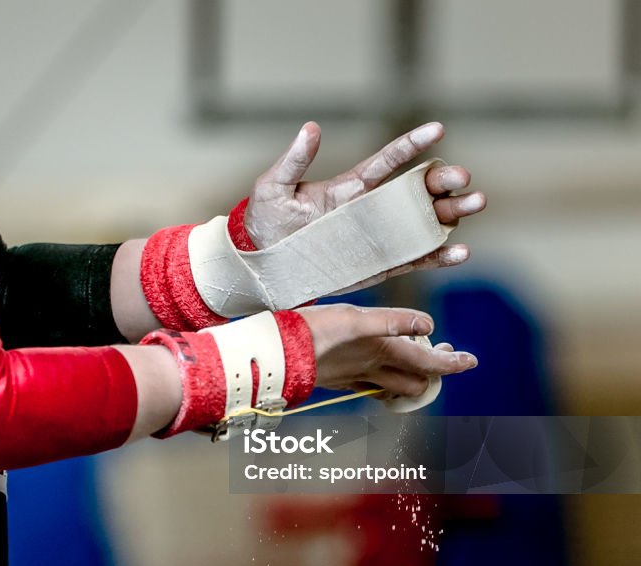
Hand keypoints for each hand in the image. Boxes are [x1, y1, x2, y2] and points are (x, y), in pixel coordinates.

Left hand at [243, 122, 486, 283]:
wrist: (262, 264)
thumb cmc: (266, 222)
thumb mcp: (274, 187)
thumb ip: (294, 160)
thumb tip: (310, 128)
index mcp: (351, 186)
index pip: (389, 160)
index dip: (413, 144)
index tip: (438, 129)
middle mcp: (371, 208)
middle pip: (418, 190)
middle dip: (445, 181)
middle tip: (463, 177)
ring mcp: (378, 237)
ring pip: (425, 222)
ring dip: (453, 213)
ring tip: (475, 204)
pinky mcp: (379, 265)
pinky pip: (415, 259)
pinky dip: (440, 256)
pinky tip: (461, 251)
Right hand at [298, 304, 476, 396]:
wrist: (277, 353)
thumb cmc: (313, 332)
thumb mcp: (355, 317)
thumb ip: (393, 321)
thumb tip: (428, 325)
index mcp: (382, 352)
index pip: (428, 365)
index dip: (452, 364)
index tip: (469, 361)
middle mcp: (372, 369)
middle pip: (415, 383)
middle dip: (433, 374)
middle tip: (441, 356)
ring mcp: (355, 378)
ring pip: (393, 389)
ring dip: (410, 381)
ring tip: (415, 366)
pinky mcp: (338, 379)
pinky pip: (369, 387)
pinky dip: (383, 382)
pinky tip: (377, 371)